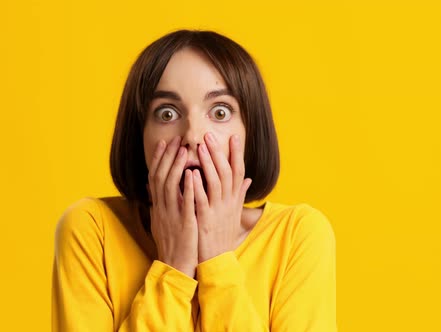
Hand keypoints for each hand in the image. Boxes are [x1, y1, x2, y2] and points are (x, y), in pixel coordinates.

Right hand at [147, 136, 197, 277]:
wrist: (175, 266)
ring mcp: (172, 215)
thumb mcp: (162, 221)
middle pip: (160, 177)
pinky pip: (185, 203)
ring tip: (183, 150)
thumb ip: (160, 203)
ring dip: (176, 167)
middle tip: (175, 139)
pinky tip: (193, 175)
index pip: (154, 177)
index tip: (163, 143)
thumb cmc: (172, 243)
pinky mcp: (184, 224)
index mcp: (158, 206)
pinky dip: (188, 188)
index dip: (158, 159)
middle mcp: (162, 208)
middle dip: (167, 157)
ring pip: (170, 186)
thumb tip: (154, 187)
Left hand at [194, 132, 251, 262]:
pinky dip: (197, 186)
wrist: (217, 259)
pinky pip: (201, 200)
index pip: (239, 171)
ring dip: (208, 164)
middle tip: (210, 135)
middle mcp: (228, 202)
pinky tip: (191, 173)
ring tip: (200, 147)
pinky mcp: (205, 220)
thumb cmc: (223, 234)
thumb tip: (249, 179)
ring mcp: (217, 211)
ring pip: (216, 182)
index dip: (237, 154)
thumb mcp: (234, 213)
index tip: (234, 137)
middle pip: (227, 172)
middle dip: (219, 152)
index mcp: (234, 199)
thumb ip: (240, 194)